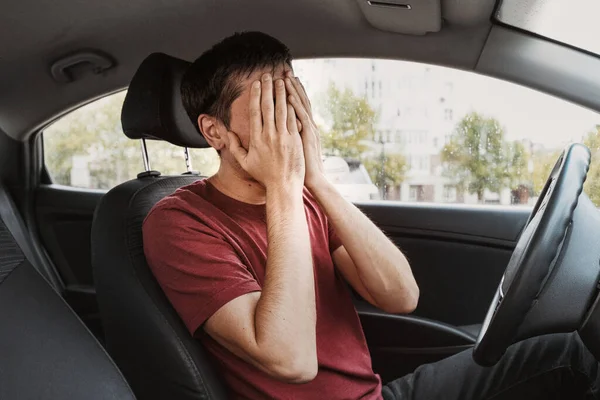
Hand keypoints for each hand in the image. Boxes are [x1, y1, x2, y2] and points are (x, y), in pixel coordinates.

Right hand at [227, 74, 304, 190]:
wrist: (283, 186)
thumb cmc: (264, 175)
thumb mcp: (245, 162)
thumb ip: (235, 146)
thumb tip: (227, 132)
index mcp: (256, 139)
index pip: (256, 112)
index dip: (256, 96)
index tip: (256, 84)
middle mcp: (270, 136)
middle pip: (268, 107)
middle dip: (268, 89)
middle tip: (268, 75)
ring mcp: (284, 137)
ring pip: (282, 110)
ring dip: (281, 93)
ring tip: (281, 80)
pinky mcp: (295, 140)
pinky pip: (293, 119)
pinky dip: (292, 106)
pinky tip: (292, 96)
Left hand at [285, 74, 325, 189]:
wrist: (313, 178)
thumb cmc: (301, 167)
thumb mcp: (296, 148)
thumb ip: (292, 136)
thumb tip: (281, 129)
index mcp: (304, 127)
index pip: (296, 105)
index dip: (291, 92)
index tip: (283, 80)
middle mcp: (307, 125)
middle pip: (299, 101)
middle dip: (291, 86)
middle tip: (285, 71)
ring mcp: (308, 129)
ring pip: (300, 106)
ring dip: (293, 91)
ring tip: (286, 77)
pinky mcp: (307, 136)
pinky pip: (301, 117)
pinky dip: (296, 106)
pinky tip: (290, 96)